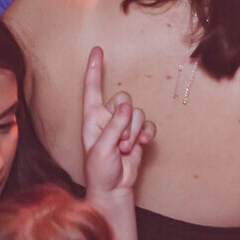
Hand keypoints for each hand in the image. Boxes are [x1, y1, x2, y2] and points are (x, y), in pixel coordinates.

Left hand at [81, 46, 152, 201]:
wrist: (114, 189)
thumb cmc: (100, 170)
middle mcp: (107, 116)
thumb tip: (126, 105)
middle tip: (120, 143)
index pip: (92, 88)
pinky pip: (148, 124)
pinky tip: (143, 144)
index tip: (97, 50)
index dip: (94, 68)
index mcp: (91, 116)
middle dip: (125, 120)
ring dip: (134, 133)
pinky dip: (147, 133)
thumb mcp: (102, 148)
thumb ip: (114, 126)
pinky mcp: (137, 134)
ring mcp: (123, 125)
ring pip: (137, 113)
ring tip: (125, 149)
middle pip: (123, 98)